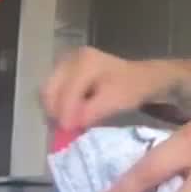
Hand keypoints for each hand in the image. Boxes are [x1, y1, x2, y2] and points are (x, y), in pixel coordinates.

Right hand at [41, 48, 182, 129]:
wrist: (141, 78)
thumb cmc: (131, 88)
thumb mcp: (114, 102)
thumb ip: (91, 111)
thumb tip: (70, 123)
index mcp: (84, 62)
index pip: (67, 92)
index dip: (65, 114)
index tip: (67, 132)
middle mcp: (71, 58)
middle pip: (49, 89)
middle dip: (55, 111)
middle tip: (63, 130)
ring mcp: (67, 62)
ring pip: (49, 90)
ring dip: (55, 108)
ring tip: (66, 124)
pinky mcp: (66, 71)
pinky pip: (54, 89)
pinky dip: (58, 104)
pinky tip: (68, 115)